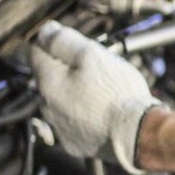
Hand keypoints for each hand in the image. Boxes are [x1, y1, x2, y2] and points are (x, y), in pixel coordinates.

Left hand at [29, 21, 161, 174]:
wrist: (138, 133)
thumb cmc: (118, 94)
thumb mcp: (92, 55)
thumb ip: (64, 40)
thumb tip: (46, 30)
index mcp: (48, 82)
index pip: (36, 53)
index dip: (53, 43)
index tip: (73, 44)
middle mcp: (46, 106)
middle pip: (48, 78)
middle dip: (65, 71)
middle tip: (95, 70)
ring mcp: (59, 128)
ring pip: (59, 102)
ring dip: (72, 94)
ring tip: (101, 93)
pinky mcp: (74, 144)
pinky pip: (71, 124)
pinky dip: (81, 116)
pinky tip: (100, 113)